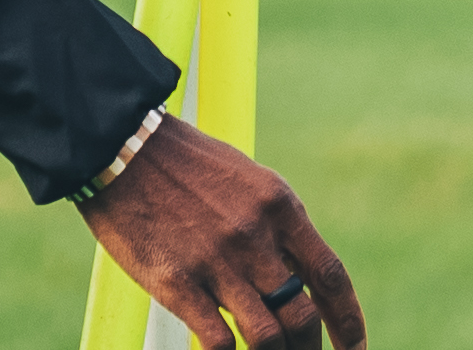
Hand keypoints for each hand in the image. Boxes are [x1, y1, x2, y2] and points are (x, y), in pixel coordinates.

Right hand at [79, 113, 363, 348]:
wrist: (118, 143)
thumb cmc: (182, 162)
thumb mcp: (246, 180)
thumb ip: (274, 226)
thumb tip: (295, 275)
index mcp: (279, 207)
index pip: (330, 277)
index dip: (348, 322)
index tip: (354, 349)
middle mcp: (255, 236)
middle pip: (303, 315)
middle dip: (309, 348)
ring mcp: (217, 261)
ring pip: (269, 337)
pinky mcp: (177, 282)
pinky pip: (219, 342)